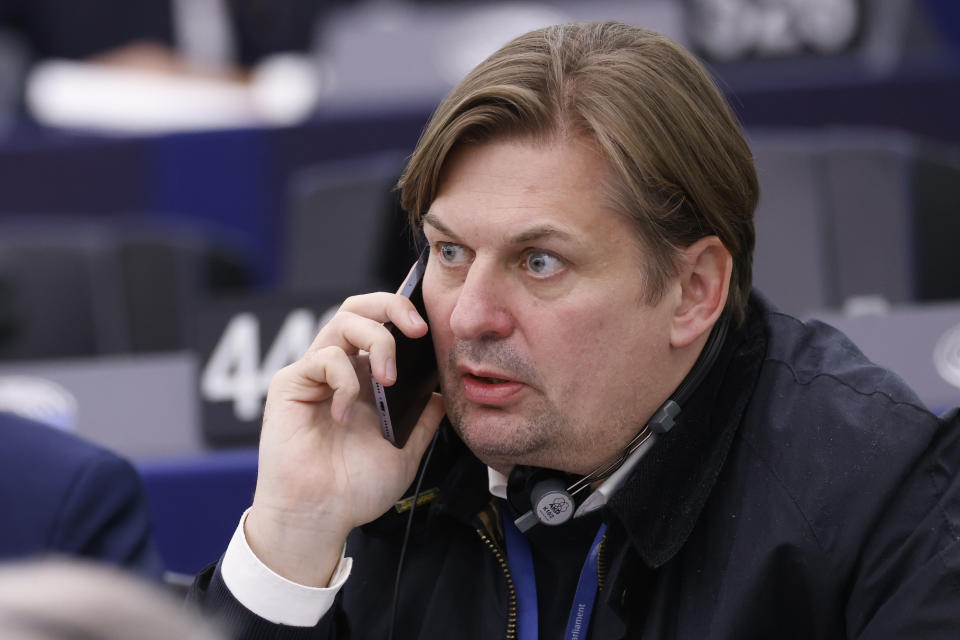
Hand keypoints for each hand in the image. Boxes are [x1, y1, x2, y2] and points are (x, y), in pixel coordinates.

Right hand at [245, 293, 445, 586]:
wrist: (320, 519)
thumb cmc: (355, 489)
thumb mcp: (406, 449)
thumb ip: (425, 417)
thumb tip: (443, 388)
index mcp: (365, 379)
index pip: (382, 325)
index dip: (405, 312)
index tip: (433, 324)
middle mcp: (339, 369)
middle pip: (360, 307)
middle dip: (394, 305)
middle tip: (418, 328)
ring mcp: (314, 374)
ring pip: (344, 320)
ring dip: (377, 340)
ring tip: (388, 378)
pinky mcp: (290, 385)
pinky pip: (323, 358)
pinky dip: (344, 380)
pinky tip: (346, 415)